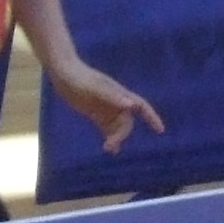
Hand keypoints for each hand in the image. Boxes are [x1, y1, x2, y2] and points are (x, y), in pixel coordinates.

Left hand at [47, 57, 163, 151]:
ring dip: (116, 138)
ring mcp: (106, 108)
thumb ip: (113, 97)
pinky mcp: (96, 113)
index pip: (141, 106)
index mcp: (120, 94)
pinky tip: (108, 149)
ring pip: (117, 127)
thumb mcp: (95, 88)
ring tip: (108, 149)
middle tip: (110, 146)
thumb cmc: (80, 78)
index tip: (160, 130)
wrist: (63, 73)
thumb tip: (131, 106)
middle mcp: (116, 102)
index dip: (152, 117)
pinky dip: (109, 138)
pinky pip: (106, 128)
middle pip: (127, 122)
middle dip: (122, 134)